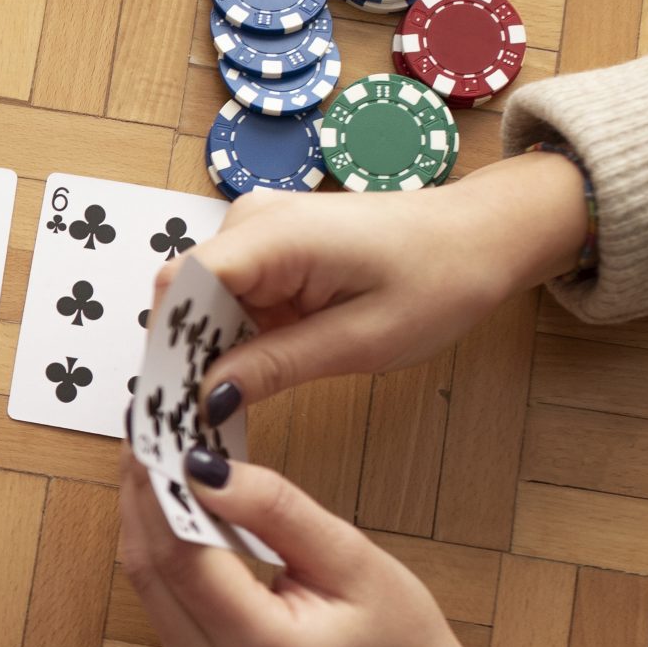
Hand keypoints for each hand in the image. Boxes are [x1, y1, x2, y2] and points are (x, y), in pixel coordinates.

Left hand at [118, 447, 531, 646]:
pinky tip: (173, 504)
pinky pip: (161, 603)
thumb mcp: (356, 562)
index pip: (182, 559)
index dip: (159, 489)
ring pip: (147, 585)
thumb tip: (205, 469)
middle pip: (151, 571)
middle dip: (143, 492)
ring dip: (147, 515)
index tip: (155, 429)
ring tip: (157, 451)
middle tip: (147, 424)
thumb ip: (278, 513)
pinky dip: (163, 549)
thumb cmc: (400, 644)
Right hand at [182, 150, 589, 419]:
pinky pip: (229, 297)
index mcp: (273, 235)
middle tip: (199, 425)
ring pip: (202, 301)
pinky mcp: (269, 246)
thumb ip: (275, 367)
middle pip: (183, 296)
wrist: (480, 237)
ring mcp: (257, 229)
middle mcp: (251, 221)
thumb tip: (205, 399)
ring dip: (210, 353)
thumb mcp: (360, 341)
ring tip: (228, 409)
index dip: (167, 349)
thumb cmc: (439, 281)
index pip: (179, 286)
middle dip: (184, 359)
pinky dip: (234, 338)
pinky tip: (253, 376)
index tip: (173, 408)